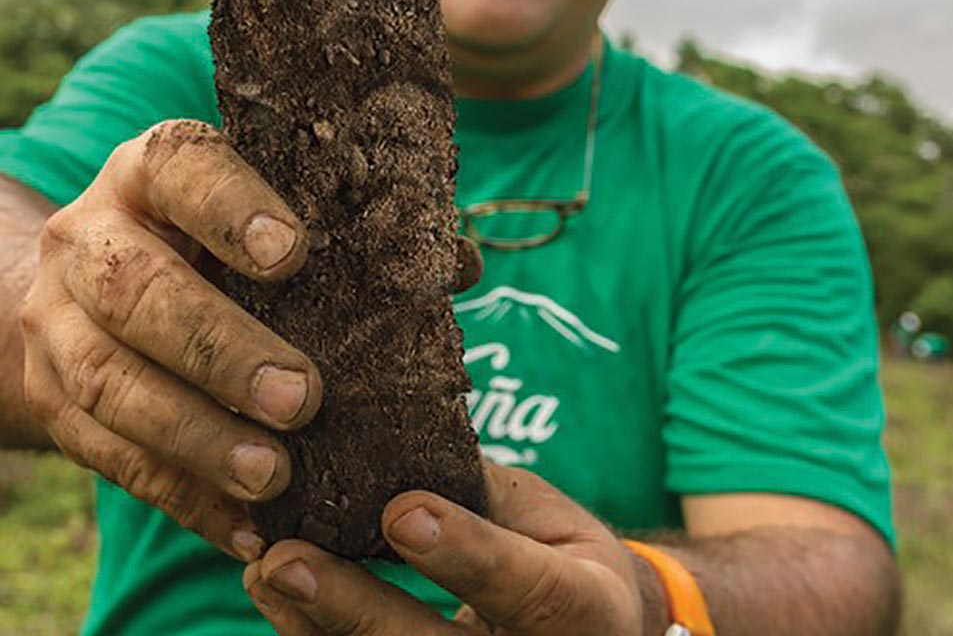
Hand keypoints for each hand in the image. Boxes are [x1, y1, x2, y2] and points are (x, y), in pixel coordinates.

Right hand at [16, 119, 323, 560]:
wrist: (90, 279)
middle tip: (302, 397)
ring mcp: (57, 318)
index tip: (291, 253)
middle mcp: (90, 234)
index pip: (182, 170)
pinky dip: (178, 492)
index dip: (231, 209)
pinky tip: (242, 521)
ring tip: (274, 473)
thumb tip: (457, 263)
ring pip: (110, 380)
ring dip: (195, 435)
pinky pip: (105, 454)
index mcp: (152, 169)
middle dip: (220, 348)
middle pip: (137, 290)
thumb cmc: (210, 237)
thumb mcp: (258, 209)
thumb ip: (347, 231)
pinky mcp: (48, 395)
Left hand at [243, 461, 644, 633]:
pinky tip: (274, 595)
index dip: (464, 554)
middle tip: (285, 559)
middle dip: (356, 608)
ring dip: (315, 626)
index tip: (400, 510)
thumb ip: (481, 494)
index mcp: (590, 610)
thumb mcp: (547, 516)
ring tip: (262, 570)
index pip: (528, 588)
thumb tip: (395, 433)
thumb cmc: (563, 559)